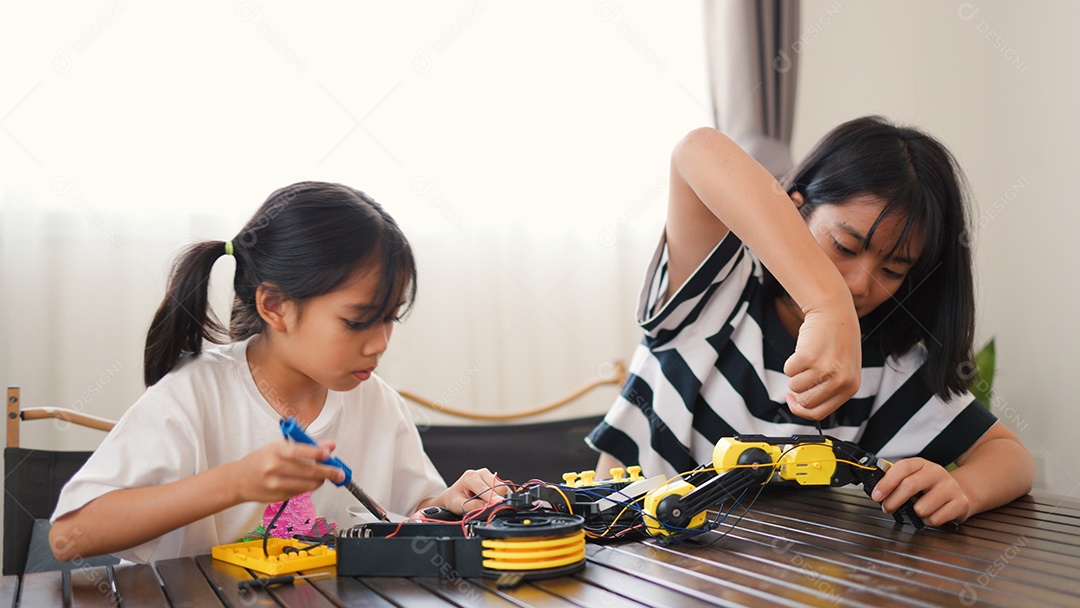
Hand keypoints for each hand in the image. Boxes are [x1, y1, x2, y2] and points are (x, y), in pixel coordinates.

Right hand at [231, 440, 344, 503]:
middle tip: (339, 473)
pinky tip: (310, 483)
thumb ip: (307, 446)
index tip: (329, 455)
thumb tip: (329, 446)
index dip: (316, 453)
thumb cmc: (261, 460)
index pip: (299, 451)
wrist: (239, 480)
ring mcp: (276, 484)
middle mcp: (274, 468)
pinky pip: (300, 493)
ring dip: (320, 482)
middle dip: (328, 472)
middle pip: (307, 471)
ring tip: (325, 478)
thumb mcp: (280, 446)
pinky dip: (309, 488)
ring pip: (306, 485)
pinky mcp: (278, 497)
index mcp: (275, 451)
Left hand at [427, 468, 508, 513]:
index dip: (493, 498)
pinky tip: (491, 501)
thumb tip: (488, 507)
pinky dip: (500, 497)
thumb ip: (473, 506)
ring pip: (503, 488)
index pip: (486, 488)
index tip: (499, 505)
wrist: (453, 495)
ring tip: (487, 504)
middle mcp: (481, 473)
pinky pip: (503, 489)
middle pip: (498, 487)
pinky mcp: (494, 480)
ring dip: (499, 498)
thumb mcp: (458, 505)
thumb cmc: (454, 499)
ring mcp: (488, 475)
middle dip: (497, 499)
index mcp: (470, 477)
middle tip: (490, 509)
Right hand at [783, 304, 860, 419]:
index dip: (801, 410)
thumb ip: (828, 389)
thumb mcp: (842, 369)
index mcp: (850, 386)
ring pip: (794, 387)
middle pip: (805, 403)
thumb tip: (800, 404)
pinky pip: (788, 370)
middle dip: (796, 393)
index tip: (794, 401)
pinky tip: (804, 350)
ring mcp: (824, 369)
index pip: (819, 413)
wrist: (834, 312)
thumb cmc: (836, 339)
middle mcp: (840, 380)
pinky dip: (791, 361)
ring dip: (795, 374)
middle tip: (799, 378)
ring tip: (807, 358)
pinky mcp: (808, 357)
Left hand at [871, 457, 972, 526]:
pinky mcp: (960, 503)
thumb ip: (896, 480)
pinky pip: (935, 519)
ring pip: (921, 507)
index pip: (902, 467)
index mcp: (922, 464)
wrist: (961, 492)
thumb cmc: (930, 487)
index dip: (886, 482)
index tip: (876, 495)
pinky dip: (929, 521)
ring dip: (915, 513)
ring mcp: (950, 487)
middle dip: (893, 500)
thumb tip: (877, 489)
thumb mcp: (914, 477)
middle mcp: (936, 473)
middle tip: (887, 508)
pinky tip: (933, 513)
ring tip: (920, 508)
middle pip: (909, 485)